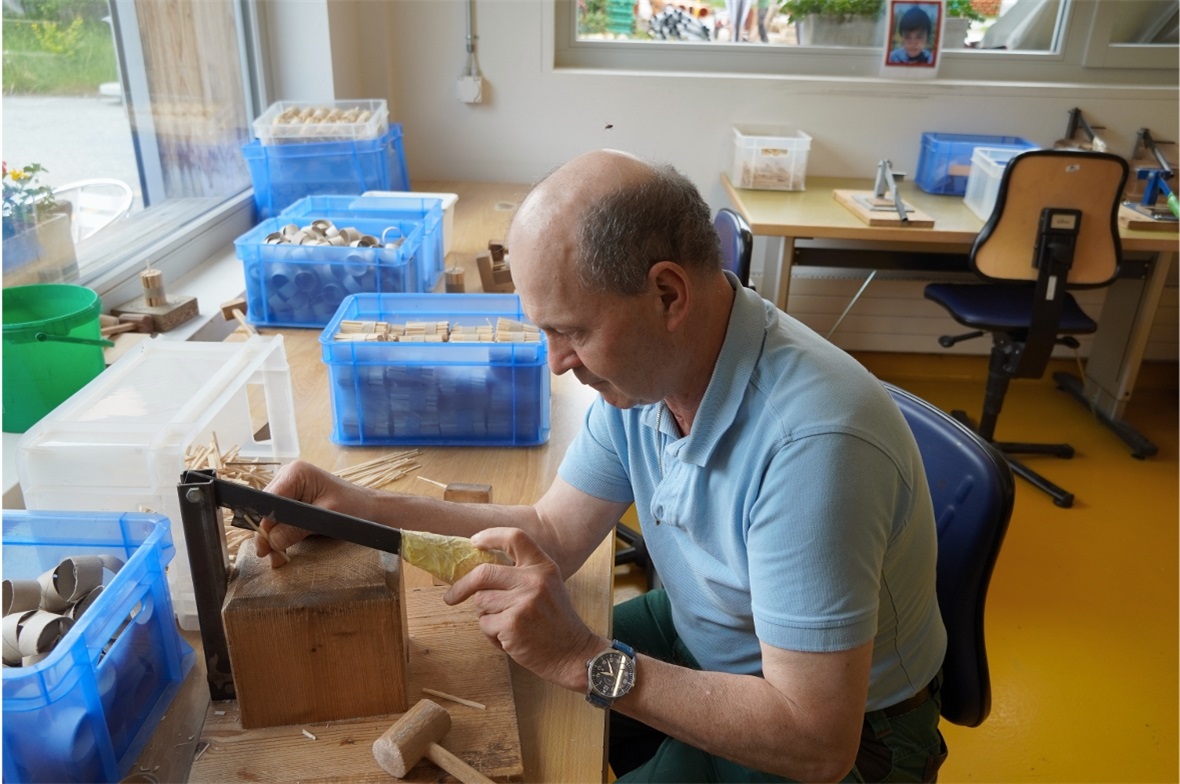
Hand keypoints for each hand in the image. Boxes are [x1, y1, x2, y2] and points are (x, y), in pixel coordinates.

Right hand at [256, 460, 368, 567]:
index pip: (269, 501)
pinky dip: (280, 535)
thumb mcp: (325, 519)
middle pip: (266, 509)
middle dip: (267, 535)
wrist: (369, 509)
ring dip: (272, 538)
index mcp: (295, 473)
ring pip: (271, 517)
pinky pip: (280, 519)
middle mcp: (288, 477)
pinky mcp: (293, 500)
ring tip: (278, 558)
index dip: (264, 525)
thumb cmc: (353, 507)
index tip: (264, 548)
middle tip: (271, 557)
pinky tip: (282, 549)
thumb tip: (271, 541)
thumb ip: (296, 528)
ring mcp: (289, 488)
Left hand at [443, 527, 604, 691]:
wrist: (573, 653)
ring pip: (481, 602)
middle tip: (451, 596)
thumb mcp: (548, 586)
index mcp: (543, 567)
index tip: (475, 542)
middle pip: (483, 573)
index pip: (515, 538)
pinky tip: (511, 638)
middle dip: (462, 586)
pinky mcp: (512, 624)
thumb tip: (480, 570)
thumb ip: (522, 574)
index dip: (491, 536)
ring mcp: (523, 602)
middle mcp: (534, 580)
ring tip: (508, 625)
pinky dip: (491, 634)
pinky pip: (484, 624)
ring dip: (486, 616)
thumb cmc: (555, 621)